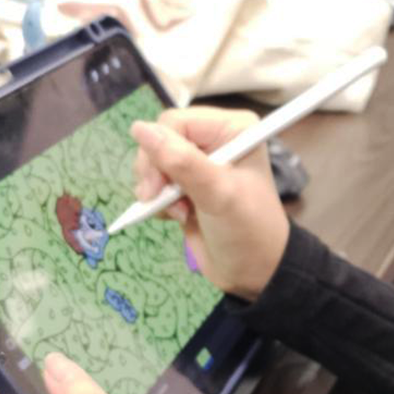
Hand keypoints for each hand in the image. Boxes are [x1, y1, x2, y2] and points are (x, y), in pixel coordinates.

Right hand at [131, 107, 290, 299]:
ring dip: (155, 188)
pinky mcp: (187, 184)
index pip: (175, 121)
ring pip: (153, 160)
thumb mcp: (217, 194)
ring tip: (177, 211)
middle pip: (160, 138)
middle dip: (155, 171)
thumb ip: (181, 161)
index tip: (157, 186)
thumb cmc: (247, 229)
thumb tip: (138, 128)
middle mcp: (217, 138)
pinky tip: (175, 216)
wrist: (254, 271)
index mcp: (233, 128)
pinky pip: (155, 181)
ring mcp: (201, 162)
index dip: (160, 150)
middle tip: (159, 199)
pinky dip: (157, 200)